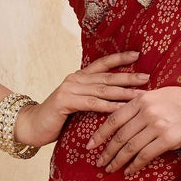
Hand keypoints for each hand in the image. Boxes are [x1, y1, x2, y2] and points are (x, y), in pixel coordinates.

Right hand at [12, 51, 148, 147]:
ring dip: (123, 93)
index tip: (138, 55)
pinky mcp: (65, 101)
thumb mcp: (77, 104)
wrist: (32, 125)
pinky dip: (109, 106)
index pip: (102, 64)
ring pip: (102, 90)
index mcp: (79, 77)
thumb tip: (116, 99)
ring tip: (140, 95)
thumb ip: (92, 98)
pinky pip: (92, 103)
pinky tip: (122, 108)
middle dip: (129, 77)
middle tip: (147, 77)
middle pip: (107, 77)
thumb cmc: (57, 118)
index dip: (119, 58)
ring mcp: (70, 88)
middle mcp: (75, 79)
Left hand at [87, 85, 180, 175]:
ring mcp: (157, 127)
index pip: (114, 119)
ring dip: (118, 160)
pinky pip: (146, 155)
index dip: (100, 134)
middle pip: (120, 136)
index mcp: (141, 100)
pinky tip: (129, 171)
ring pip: (131, 147)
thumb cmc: (180, 101)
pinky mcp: (167, 140)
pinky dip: (135, 165)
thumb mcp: (157, 95)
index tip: (90, 145)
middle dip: (107, 152)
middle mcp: (147, 113)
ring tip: (110, 169)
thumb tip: (120, 117)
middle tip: (99, 162)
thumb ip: (138, 104)